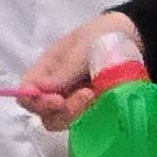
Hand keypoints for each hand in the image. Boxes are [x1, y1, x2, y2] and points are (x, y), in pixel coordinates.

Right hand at [15, 11, 140, 130]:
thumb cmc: (99, 35)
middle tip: (86, 95)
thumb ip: (63, 71)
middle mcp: (54, 88)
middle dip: (62, 111)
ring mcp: (71, 100)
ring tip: (95, 93)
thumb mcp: (81, 48)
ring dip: (77, 113)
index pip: (26, 92)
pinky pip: (82, 121)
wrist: (129, 36)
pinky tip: (103, 101)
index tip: (58, 100)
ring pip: (62, 120)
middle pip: (43, 113)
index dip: (35, 101)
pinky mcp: (89, 108)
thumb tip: (39, 90)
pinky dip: (90, 116)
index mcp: (45, 70)